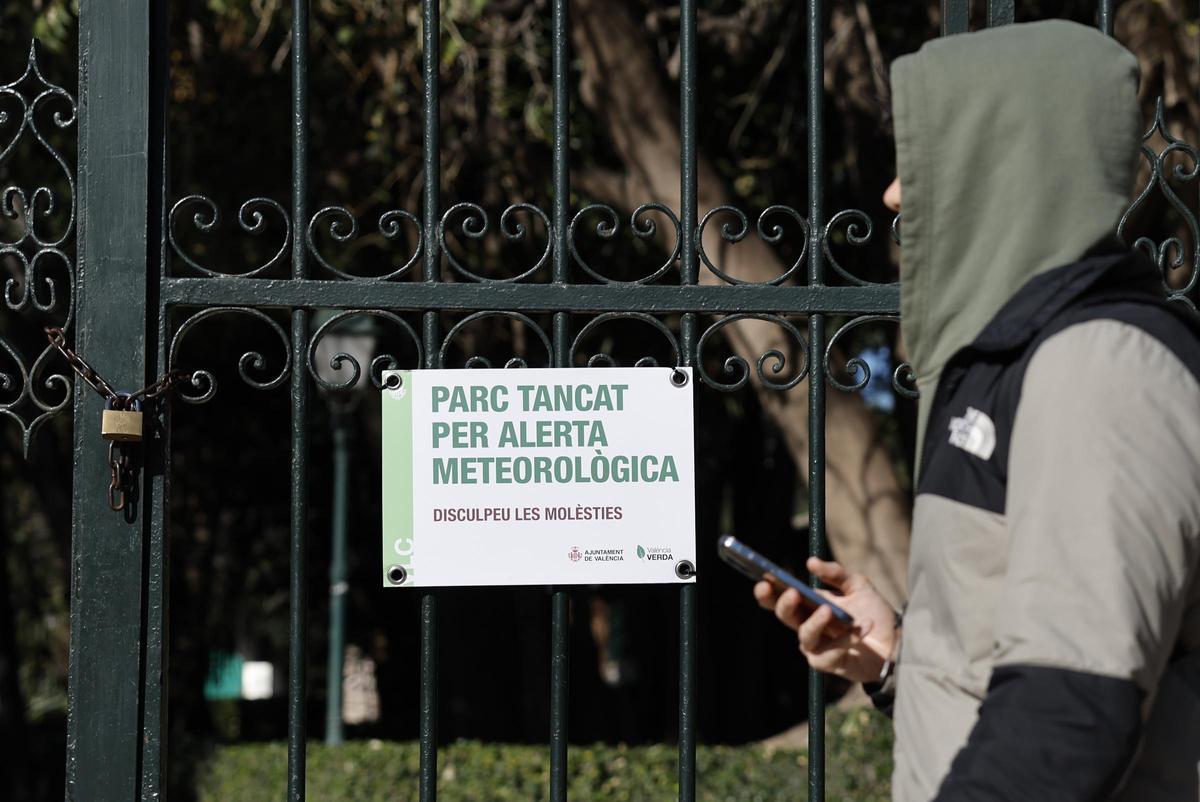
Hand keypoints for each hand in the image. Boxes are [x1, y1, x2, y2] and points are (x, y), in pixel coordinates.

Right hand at [754, 557, 898, 684]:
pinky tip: (862, 628)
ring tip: (830, 610)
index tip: (765, 579)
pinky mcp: (829, 663)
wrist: (896, 642)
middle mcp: (808, 626)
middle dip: (784, 604)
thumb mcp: (857, 585)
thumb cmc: (873, 613)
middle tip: (793, 592)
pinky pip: (829, 653)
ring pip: (805, 636)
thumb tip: (810, 562)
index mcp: (809, 606)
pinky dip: (846, 639)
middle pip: (785, 617)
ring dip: (816, 622)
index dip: (768, 592)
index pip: (781, 599)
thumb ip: (835, 573)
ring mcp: (817, 647)